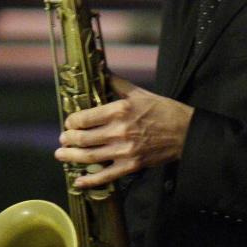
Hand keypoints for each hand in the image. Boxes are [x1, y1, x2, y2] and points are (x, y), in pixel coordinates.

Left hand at [54, 83, 194, 188]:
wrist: (186, 132)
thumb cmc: (162, 109)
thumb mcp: (138, 92)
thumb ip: (114, 82)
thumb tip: (98, 64)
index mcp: (119, 110)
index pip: (84, 118)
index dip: (71, 122)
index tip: (69, 123)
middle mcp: (119, 131)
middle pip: (83, 138)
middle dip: (68, 140)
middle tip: (62, 140)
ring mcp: (125, 151)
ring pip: (89, 157)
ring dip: (71, 157)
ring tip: (61, 155)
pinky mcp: (131, 166)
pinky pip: (106, 176)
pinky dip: (89, 181)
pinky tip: (78, 181)